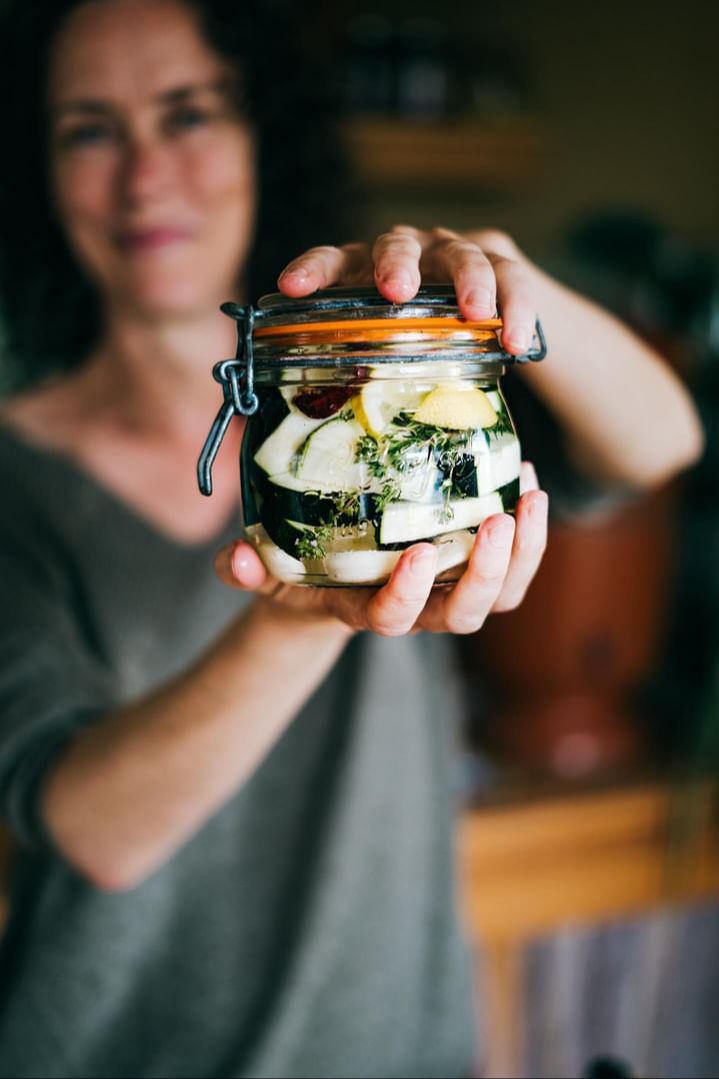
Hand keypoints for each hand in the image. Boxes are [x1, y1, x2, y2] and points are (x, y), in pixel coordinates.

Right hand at [215, 462, 547, 636]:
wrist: (331, 589)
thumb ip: (248, 570)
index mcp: (368, 610)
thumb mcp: (268, 574)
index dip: (408, 596)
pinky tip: (527, 479)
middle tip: (497, 521)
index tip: (418, 553)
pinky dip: (530, 531)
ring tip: (529, 495)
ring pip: (502, 595)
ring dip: (525, 552)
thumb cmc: (300, 577)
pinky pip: (515, 565)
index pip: (393, 619)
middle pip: (465, 616)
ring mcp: (450, 592)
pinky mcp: (472, 571)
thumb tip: (233, 559)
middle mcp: (419, 609)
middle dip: (486, 573)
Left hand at [277, 225, 535, 353]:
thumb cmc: (414, 330)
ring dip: (470, 282)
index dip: (312, 272)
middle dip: (396, 267)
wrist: (478, 301)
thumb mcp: (382, 342)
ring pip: (463, 256)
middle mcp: (408, 250)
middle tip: (398, 292)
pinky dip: (518, 308)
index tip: (291, 288)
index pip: (333, 260)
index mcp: (366, 267)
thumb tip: (316, 417)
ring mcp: (454, 251)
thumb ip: (357, 365)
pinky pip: (513, 278)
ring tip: (478, 313)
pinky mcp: (500, 260)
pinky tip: (518, 341)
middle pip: (397, 246)